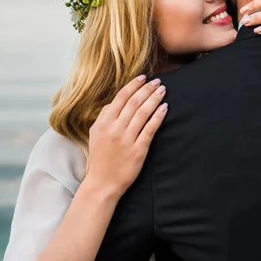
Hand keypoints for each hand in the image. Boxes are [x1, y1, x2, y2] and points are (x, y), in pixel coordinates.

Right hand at [85, 76, 167, 198]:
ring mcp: (126, 139)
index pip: (120, 98)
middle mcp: (114, 129)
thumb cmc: (100, 157)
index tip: (143, 77)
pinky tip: (165, 108)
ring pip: (143, 113)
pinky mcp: (138, 150)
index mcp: (103, 123)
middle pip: (134, 102)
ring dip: (154, 99)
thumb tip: (115, 101)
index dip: (133, 85)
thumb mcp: (95, 134)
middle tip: (157, 81)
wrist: (102, 183)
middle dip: (147, 89)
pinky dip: (158, 116)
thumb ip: (104, 116)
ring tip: (162, 90)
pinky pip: (150, 129)